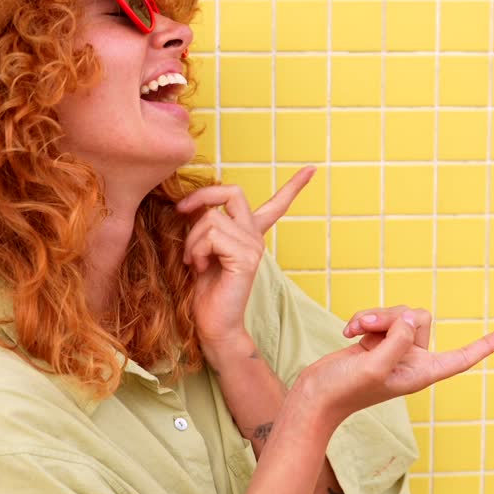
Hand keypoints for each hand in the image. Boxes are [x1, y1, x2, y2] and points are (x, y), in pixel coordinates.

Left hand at [176, 167, 315, 358]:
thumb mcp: (202, 250)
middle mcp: (255, 237)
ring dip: (192, 239)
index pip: (276, 205)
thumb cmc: (205, 290)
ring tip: (194, 261)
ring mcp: (254, 247)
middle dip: (202, 195)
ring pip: (211, 218)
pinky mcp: (246, 258)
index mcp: (249, 235)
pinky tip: (200, 266)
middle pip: (233, 192)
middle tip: (181, 210)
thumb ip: (205, 227)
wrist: (214, 324)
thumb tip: (193, 205)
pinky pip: (212, 235)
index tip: (311, 169)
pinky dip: (197, 250)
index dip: (293, 186)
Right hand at [296, 306, 493, 425]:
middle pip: (420, 319)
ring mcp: (394, 350)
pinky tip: (348, 331)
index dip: (482, 347)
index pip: (459, 359)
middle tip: (368, 328)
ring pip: (399, 314)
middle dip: (392, 316)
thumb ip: (397, 340)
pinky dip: (364, 320)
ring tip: (354, 330)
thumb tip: (410, 318)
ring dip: (375, 317)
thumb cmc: (344, 390)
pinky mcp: (377, 342)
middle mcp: (411, 361)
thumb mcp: (374, 365)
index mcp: (420, 374)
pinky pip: (380, 317)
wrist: (315, 395)